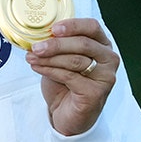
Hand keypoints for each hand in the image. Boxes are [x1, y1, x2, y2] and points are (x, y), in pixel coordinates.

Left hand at [25, 17, 118, 136]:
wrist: (68, 115)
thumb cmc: (66, 85)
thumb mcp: (62, 59)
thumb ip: (58, 45)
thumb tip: (38, 34)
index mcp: (103, 45)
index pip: (92, 27)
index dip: (73, 25)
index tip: (53, 28)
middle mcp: (109, 59)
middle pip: (83, 44)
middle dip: (56, 44)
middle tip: (36, 46)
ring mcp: (105, 77)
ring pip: (75, 60)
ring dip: (50, 58)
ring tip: (31, 57)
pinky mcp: (96, 92)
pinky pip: (69, 76)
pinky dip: (50, 70)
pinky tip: (37, 67)